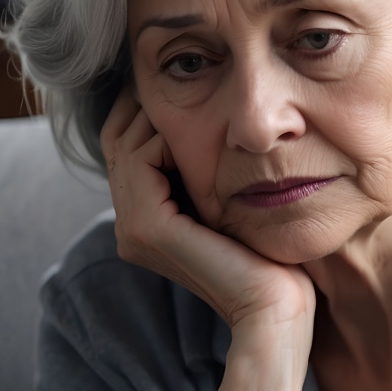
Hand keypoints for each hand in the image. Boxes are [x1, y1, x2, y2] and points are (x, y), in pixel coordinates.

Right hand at [100, 88, 314, 329]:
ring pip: (125, 142)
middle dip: (145, 104)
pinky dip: (165, 137)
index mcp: (142, 223)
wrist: (274, 307)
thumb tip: (212, 123)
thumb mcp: (228, 203)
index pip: (124, 147)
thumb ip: (207, 173)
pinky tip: (200, 136)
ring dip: (158, 117)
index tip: (183, 87)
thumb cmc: (266, 258)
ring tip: (196, 107)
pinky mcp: (147, 228)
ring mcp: (131, 229)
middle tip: (183, 83)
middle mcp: (127, 227)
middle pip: (117, 138)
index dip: (145, 111)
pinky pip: (141, 158)